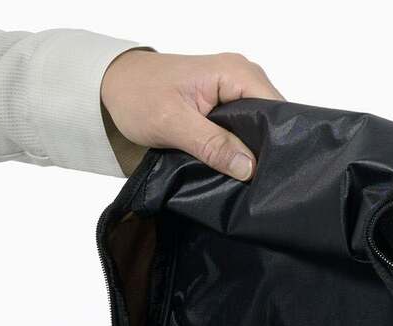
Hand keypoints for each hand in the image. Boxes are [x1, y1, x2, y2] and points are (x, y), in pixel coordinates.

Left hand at [101, 50, 282, 180]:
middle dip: (265, 152)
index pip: (275, 108)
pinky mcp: (225, 107)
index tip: (270, 176)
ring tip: (249, 183)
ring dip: (252, 155)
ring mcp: (234, 92)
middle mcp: (242, 77)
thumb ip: (212, 144)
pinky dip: (240, 151)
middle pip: (271, 119)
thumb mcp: (174, 124)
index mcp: (235, 72)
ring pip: (258, 128)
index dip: (276, 141)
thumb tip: (249, 168)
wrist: (116, 86)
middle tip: (259, 187)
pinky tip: (235, 171)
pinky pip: (243, 131)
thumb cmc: (139, 96)